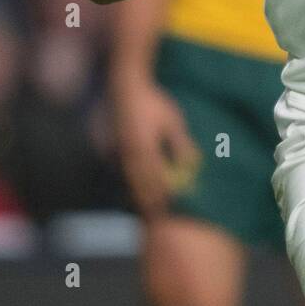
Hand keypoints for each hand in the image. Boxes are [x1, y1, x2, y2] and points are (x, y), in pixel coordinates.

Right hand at [112, 75, 200, 216]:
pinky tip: (134, 189)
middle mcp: (129, 153)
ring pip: (128, 180)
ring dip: (138, 195)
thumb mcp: (172, 121)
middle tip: (158, 217)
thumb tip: (192, 165)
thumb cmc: (153, 103)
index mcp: (145, 147)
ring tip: (146, 209)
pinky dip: (129, 182)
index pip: (155, 179)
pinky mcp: (112, 148)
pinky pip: (121, 171)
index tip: (170, 208)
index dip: (162, 195)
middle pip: (140, 184)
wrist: (125, 88)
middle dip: (149, 201)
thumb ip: (181, 144)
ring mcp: (118, 151)